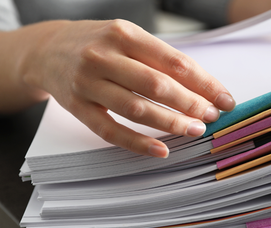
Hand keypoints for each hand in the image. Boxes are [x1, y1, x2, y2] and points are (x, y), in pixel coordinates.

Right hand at [20, 19, 235, 157]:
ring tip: (194, 130)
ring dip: (170, 123)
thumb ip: (159, 59)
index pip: (175, 62)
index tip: (224, 99)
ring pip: (136, 109)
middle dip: (191, 104)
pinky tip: (161, 150)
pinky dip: (137, 143)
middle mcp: (104, 56)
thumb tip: (202, 87)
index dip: (204, 83)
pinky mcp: (77, 107)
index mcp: (125, 34)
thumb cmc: (97, 44)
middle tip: (211, 117)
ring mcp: (88, 83)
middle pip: (157, 85)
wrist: (46, 49)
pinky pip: (110, 130)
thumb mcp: (127, 38)